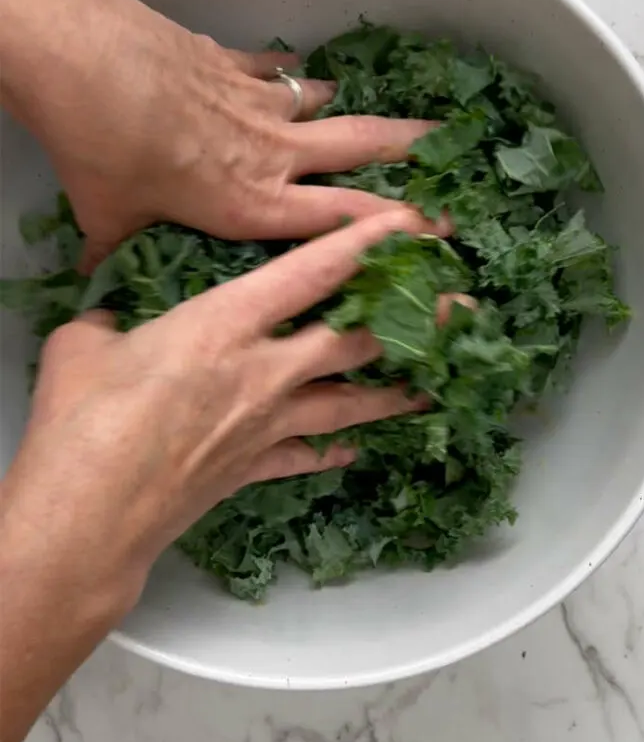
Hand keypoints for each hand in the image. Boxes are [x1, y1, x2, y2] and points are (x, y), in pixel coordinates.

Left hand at [0, 0, 440, 270]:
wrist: (85, 58)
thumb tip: (93, 277)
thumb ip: (114, 251)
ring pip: (328, 107)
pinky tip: (296, 72)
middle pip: (361, 148)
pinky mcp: (233, 63)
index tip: (437, 229)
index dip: (397, 227)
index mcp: (253, 203)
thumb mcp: (110, 216)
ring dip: (355, 112)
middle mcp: (270, 153)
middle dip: (411, 149)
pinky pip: (276, 71)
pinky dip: (291, 76)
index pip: (344, 221)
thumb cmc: (103, 145)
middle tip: (448, 148)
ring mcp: (257, 103)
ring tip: (380, 116)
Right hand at [2, 209, 434, 614]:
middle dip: (415, 320)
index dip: (368, 242)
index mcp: (225, 324)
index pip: (313, 272)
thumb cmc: (84, 421)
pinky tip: (354, 452)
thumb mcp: (86, 344)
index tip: (413, 224)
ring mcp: (265, 425)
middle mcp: (263, 371)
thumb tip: (113, 323)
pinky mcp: (253, 469)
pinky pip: (308, 456)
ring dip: (395, 391)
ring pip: (350, 402)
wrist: (88, 516)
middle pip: (357, 340)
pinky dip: (333, 452)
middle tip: (462, 306)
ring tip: (435, 383)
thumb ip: (112, 322)